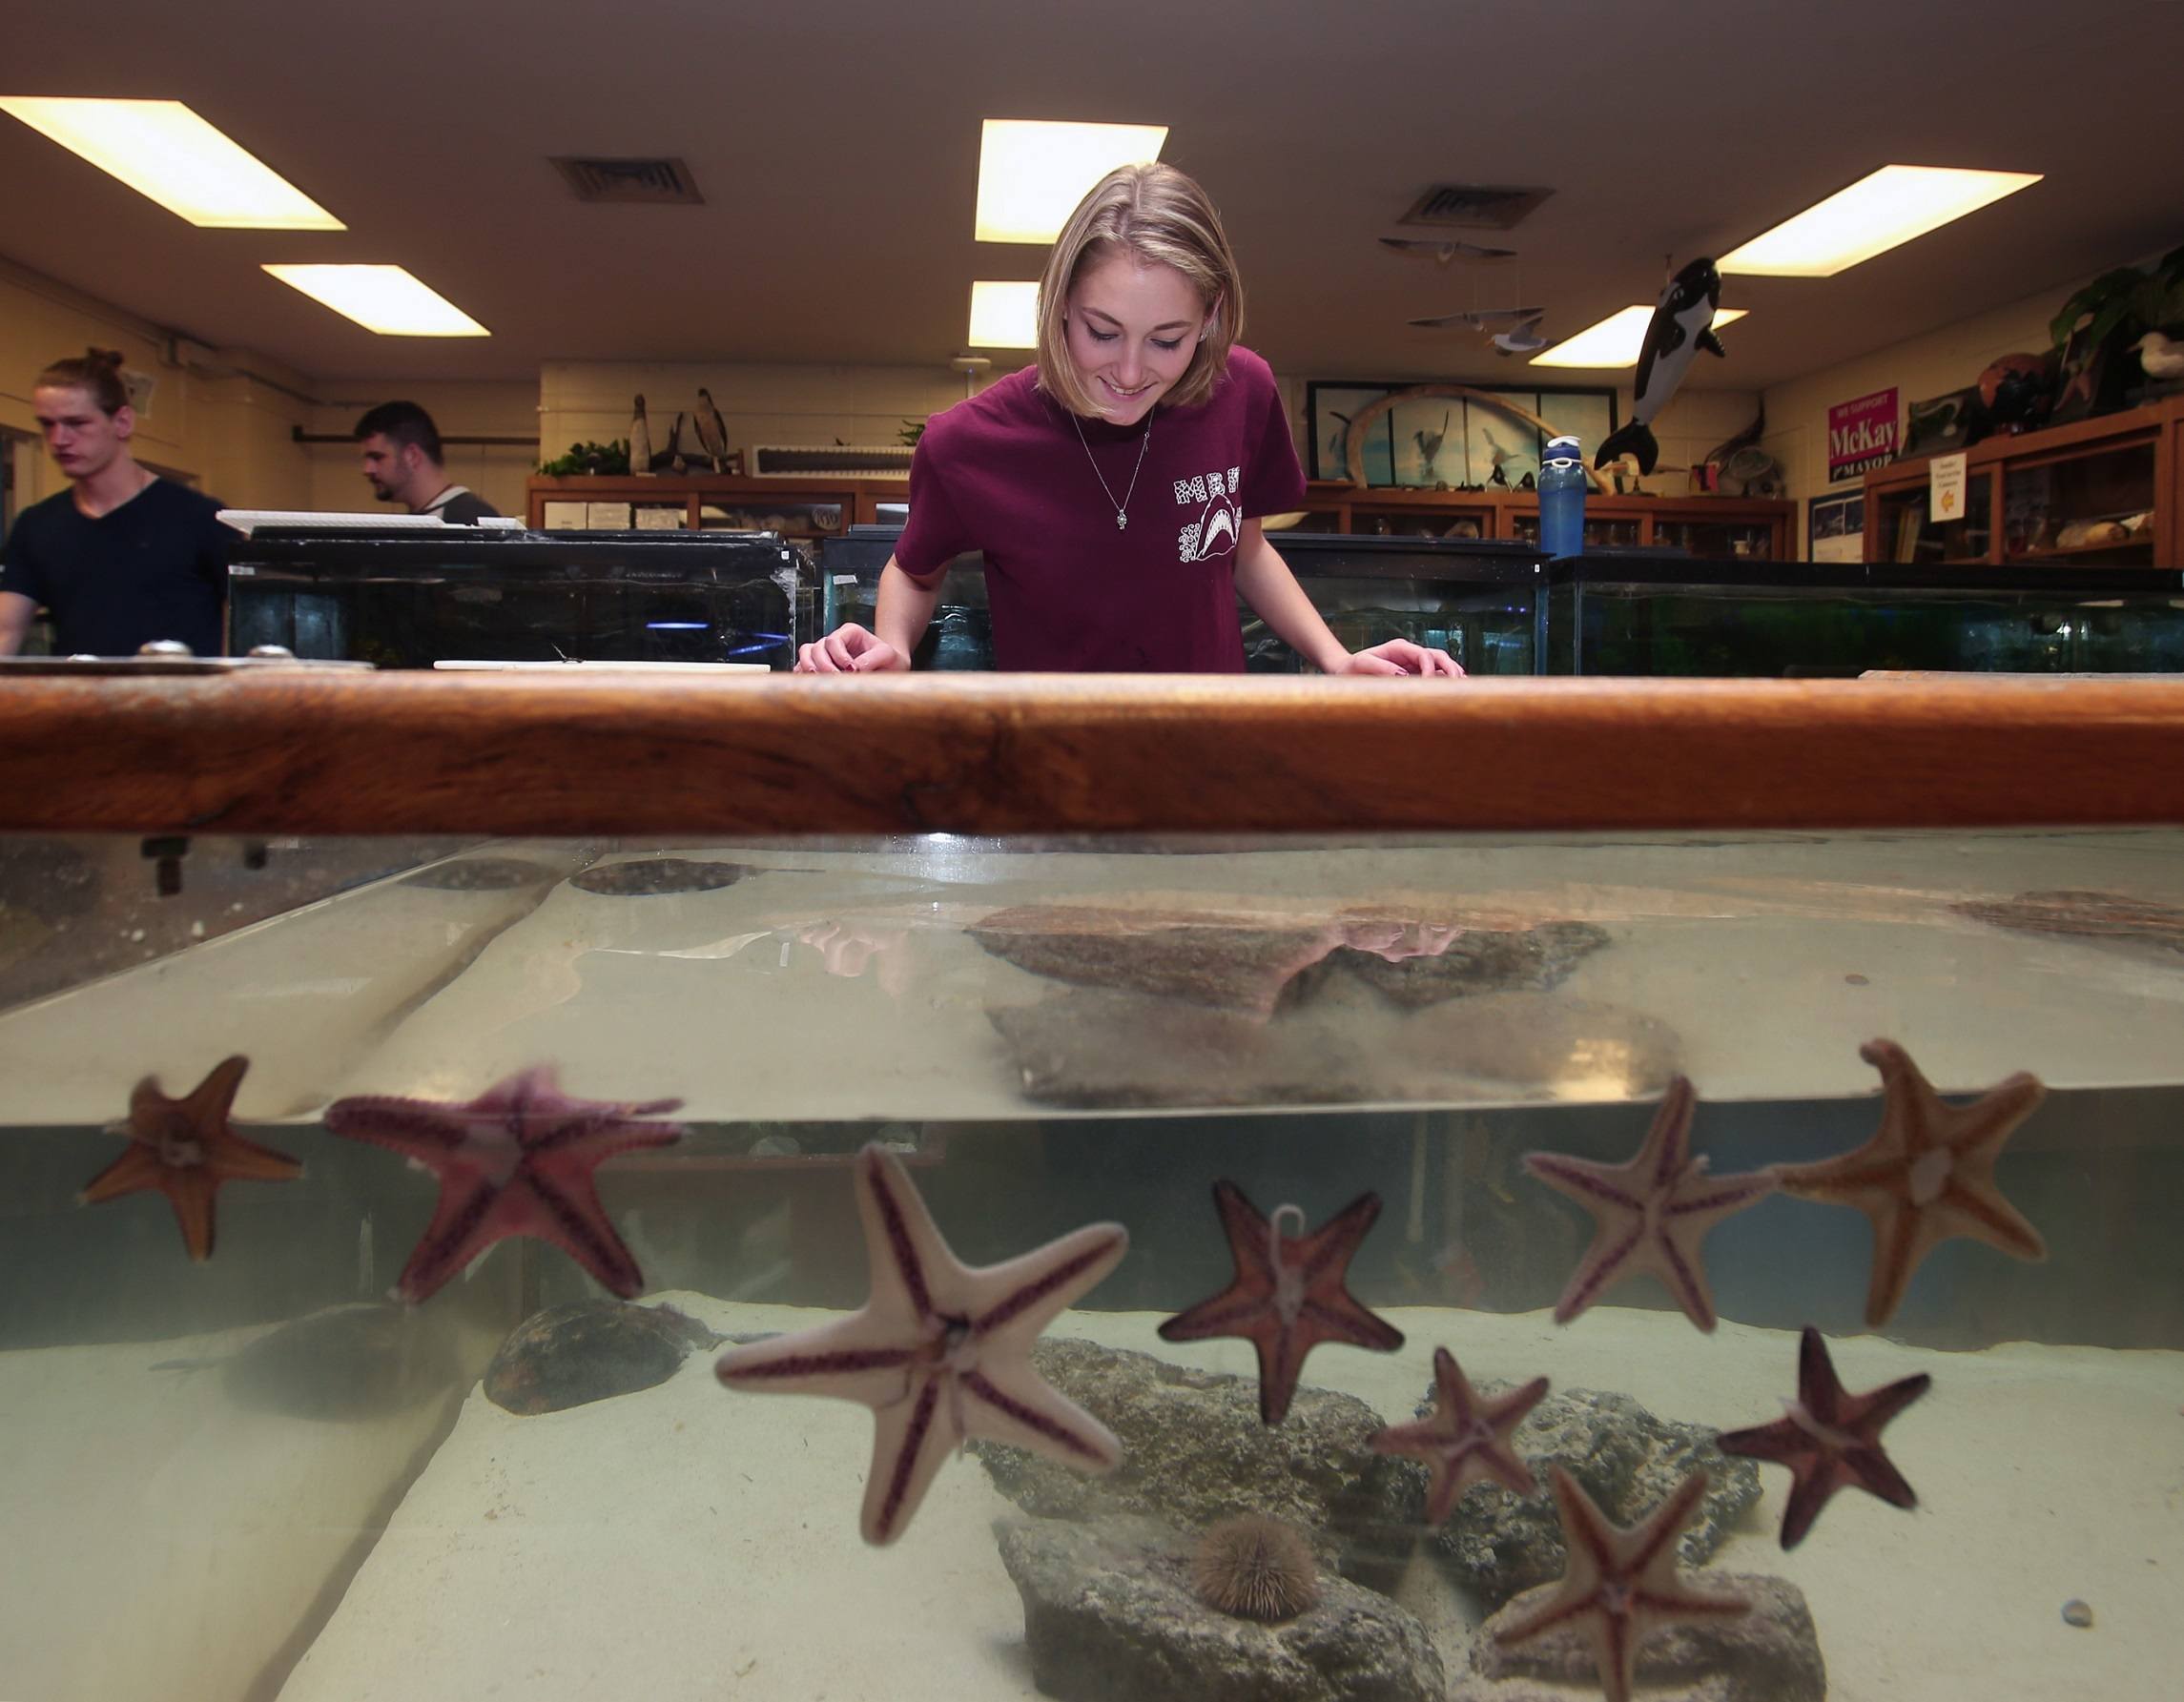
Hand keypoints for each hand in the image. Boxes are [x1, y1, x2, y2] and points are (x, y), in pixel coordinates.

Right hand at [793, 623, 907, 673]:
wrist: (890, 669)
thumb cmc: (889, 660)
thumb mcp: (888, 656)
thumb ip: (872, 659)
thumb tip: (853, 669)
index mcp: (850, 632)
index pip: (834, 640)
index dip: (839, 656)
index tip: (852, 670)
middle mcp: (835, 641)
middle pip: (817, 648)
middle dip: (825, 666)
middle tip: (837, 680)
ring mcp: (825, 652)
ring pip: (806, 653)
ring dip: (809, 668)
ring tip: (821, 682)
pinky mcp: (819, 666)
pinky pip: (802, 666)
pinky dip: (803, 674)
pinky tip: (812, 684)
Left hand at [1336, 639, 1464, 676]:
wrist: (1346, 672)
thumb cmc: (1352, 668)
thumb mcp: (1362, 664)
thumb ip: (1380, 667)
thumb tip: (1403, 674)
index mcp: (1400, 649)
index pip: (1423, 654)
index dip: (1430, 668)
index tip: (1429, 683)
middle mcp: (1410, 654)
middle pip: (1438, 656)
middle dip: (1450, 667)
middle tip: (1458, 683)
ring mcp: (1414, 664)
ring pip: (1440, 664)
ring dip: (1452, 673)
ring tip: (1463, 685)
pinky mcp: (1414, 674)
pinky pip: (1435, 675)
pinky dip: (1446, 680)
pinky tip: (1456, 690)